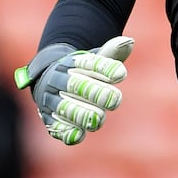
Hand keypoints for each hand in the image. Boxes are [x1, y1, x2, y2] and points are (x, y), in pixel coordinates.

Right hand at [14, 36, 133, 144]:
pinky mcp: (49, 119)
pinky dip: (65, 131)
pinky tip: (78, 135)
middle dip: (96, 93)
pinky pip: (55, 126)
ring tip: (99, 118)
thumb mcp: (94, 58)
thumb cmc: (82, 70)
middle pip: (75, 85)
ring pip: (64, 107)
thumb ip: (111, 52)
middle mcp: (57, 80)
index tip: (121, 74)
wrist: (49, 80)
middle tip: (115, 100)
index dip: (104, 69)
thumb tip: (129, 42)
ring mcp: (51, 100)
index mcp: (70, 62)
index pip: (88, 63)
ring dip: (82, 114)